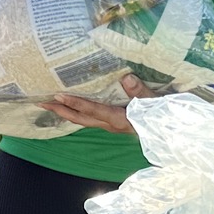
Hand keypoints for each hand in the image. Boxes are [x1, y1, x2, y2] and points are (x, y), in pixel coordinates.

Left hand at [39, 74, 154, 133]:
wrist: (173, 135)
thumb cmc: (165, 117)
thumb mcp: (156, 103)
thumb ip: (141, 92)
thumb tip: (126, 78)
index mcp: (120, 120)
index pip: (93, 110)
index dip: (75, 103)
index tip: (58, 96)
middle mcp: (111, 125)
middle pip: (81, 119)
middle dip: (61, 111)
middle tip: (41, 103)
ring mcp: (111, 127)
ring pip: (84, 121)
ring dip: (66, 113)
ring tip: (51, 104)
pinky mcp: (114, 125)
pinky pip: (91, 119)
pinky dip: (78, 113)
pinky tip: (72, 108)